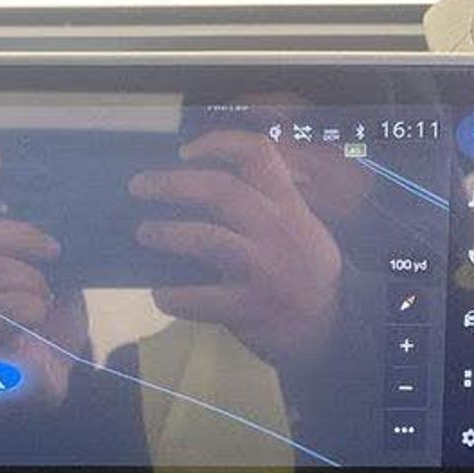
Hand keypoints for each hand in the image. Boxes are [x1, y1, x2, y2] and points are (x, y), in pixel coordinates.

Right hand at [0, 148, 87, 404]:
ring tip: (48, 295)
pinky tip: (40, 317)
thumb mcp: (58, 274)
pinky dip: (30, 307)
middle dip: (18, 234)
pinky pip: (1, 309)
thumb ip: (48, 245)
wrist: (51, 378)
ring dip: (29, 279)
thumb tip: (65, 208)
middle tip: (54, 248)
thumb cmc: (51, 324)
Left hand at [130, 129, 342, 362]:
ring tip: (144, 233)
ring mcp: (264, 268)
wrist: (333, 329)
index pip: (258, 154)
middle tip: (139, 186)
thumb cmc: (305, 275)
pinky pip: (200, 298)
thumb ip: (264, 207)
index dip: (218, 143)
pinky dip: (173, 295)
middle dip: (172, 184)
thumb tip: (195, 193)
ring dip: (167, 233)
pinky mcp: (250, 307)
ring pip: (207, 238)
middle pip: (221, 190)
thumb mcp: (301, 228)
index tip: (185, 151)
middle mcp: (277, 229)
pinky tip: (161, 294)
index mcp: (288, 205)